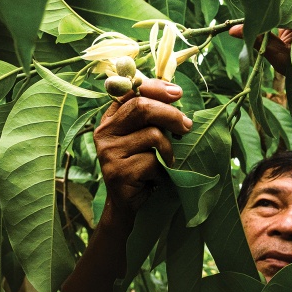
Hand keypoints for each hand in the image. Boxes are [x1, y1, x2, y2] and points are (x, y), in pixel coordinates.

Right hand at [94, 79, 192, 213]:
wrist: (127, 203)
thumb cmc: (141, 165)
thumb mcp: (144, 136)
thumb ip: (152, 115)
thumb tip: (176, 92)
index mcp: (110, 118)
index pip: (131, 91)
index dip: (156, 88)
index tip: (178, 93)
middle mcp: (104, 132)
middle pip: (142, 108)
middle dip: (171, 114)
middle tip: (187, 126)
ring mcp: (108, 152)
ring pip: (152, 135)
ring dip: (169, 149)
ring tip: (167, 160)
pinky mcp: (118, 172)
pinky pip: (152, 160)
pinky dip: (162, 169)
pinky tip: (156, 177)